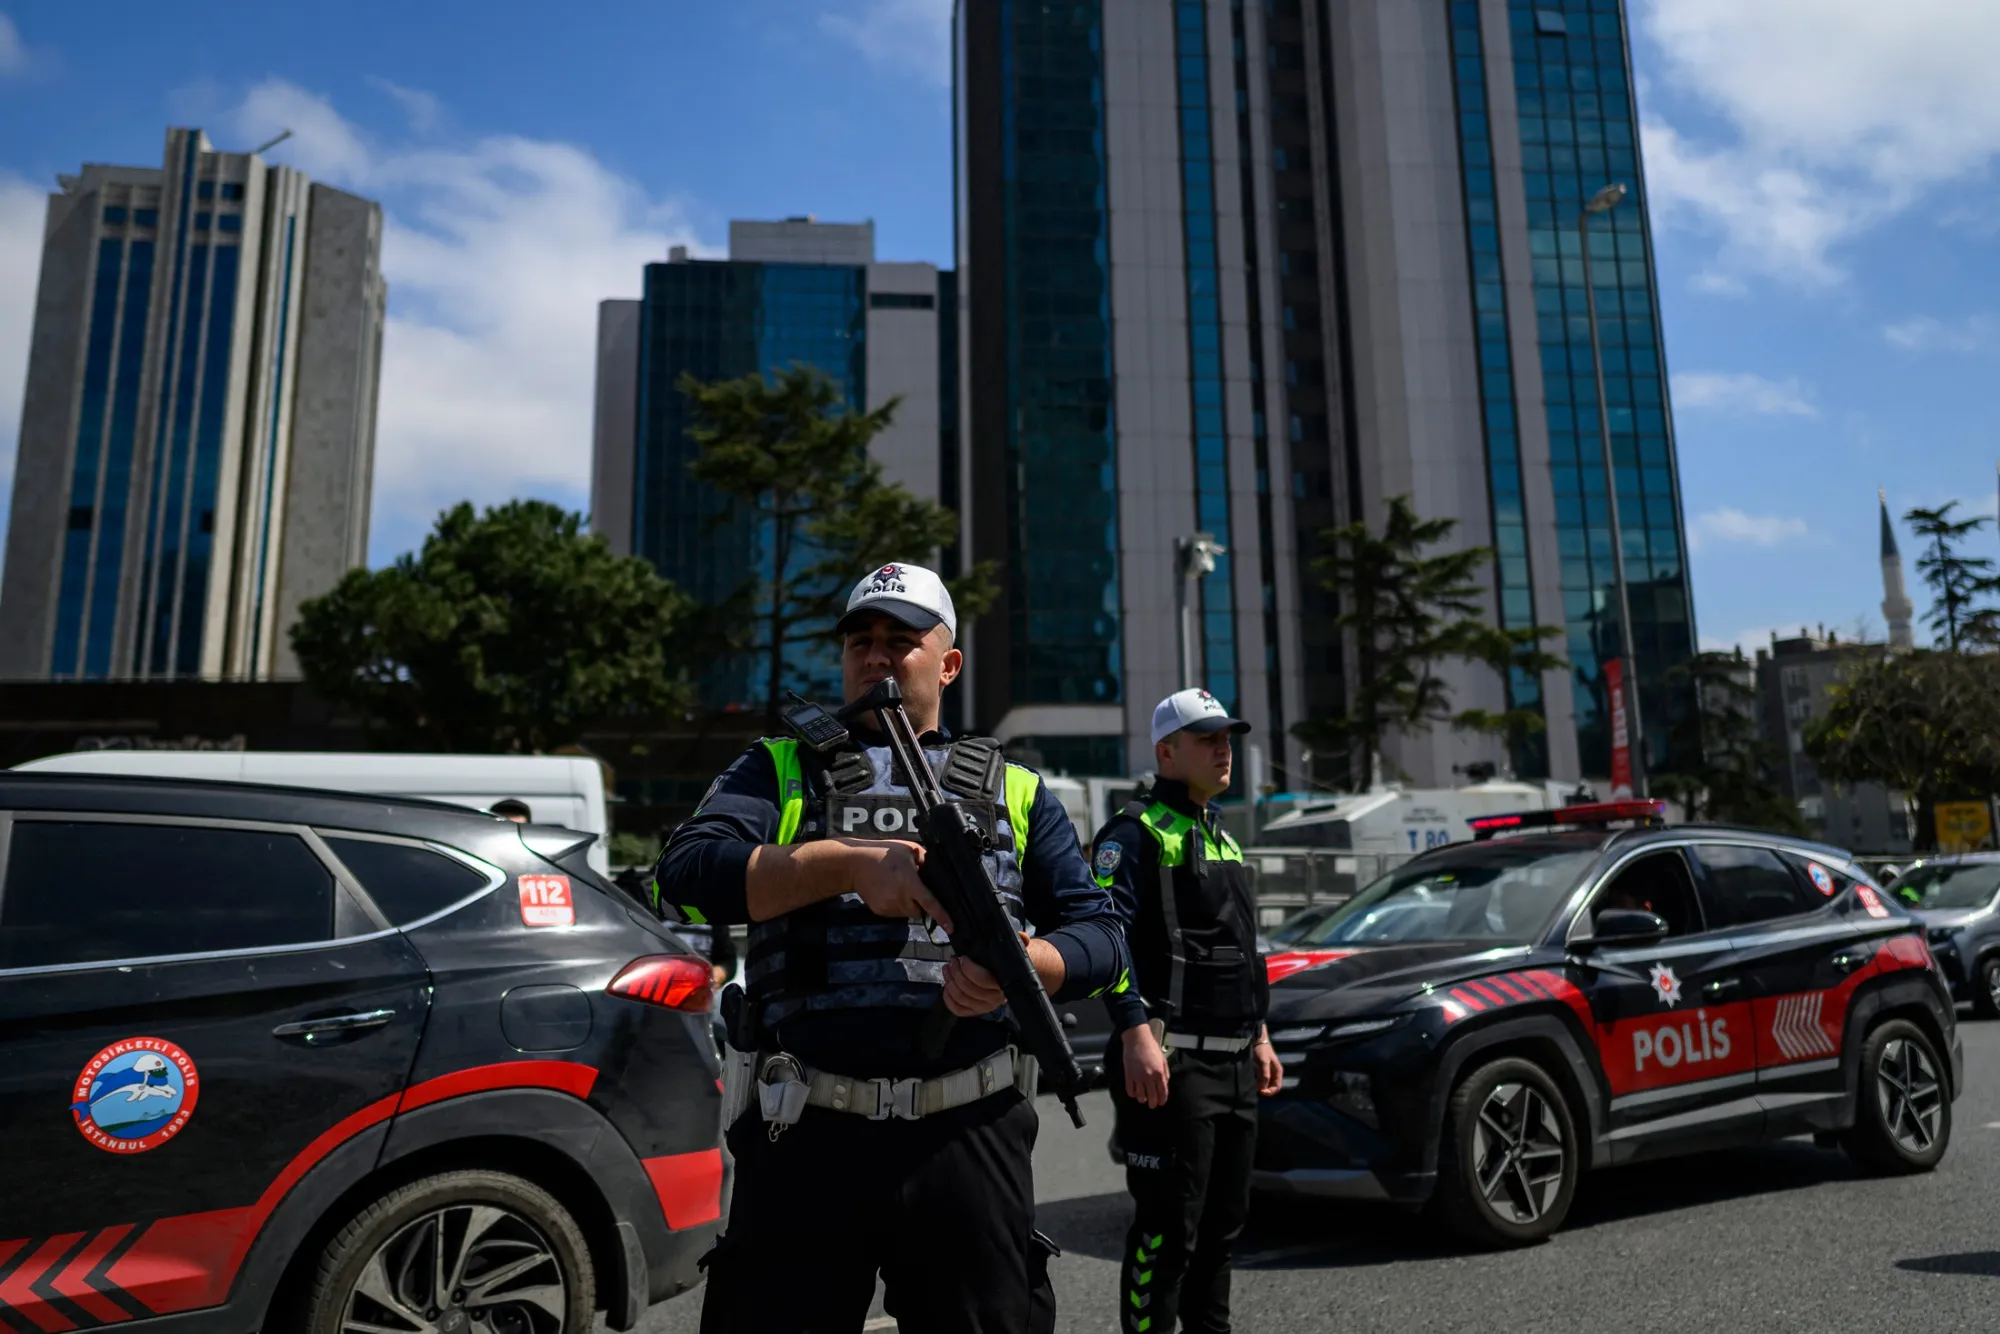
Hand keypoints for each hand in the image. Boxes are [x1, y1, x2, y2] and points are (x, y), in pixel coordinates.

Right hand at [841, 839, 952, 931]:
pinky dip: (897, 906)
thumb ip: (925, 861)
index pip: (929, 903)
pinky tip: (890, 892)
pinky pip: (895, 913)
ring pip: (907, 913)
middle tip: (914, 890)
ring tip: (899, 888)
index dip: (942, 916)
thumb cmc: (883, 853)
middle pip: (919, 912)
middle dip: (921, 905)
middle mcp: (900, 898)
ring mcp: (888, 907)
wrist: (855, 864)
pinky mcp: (879, 911)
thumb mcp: (909, 850)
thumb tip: (936, 872)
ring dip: (909, 905)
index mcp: (909, 883)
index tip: (951, 928)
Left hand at [939, 936, 1064, 1017]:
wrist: (1015, 975)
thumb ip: (1020, 942)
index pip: (983, 980)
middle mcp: (995, 998)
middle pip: (969, 989)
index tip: (963, 958)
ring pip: (962, 998)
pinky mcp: (975, 1011)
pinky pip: (959, 1009)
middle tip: (953, 960)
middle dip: (956, 972)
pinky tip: (947, 986)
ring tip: (948, 968)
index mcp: (1004, 983)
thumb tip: (1022, 938)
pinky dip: (949, 999)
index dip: (969, 969)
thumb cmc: (1010, 962)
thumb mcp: (1017, 949)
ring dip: (950, 982)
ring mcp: (984, 1006)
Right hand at [1122, 1024, 1170, 1107]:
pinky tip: (1134, 1093)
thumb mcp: (1162, 1059)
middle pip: (1152, 1096)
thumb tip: (1165, 1083)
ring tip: (1142, 1099)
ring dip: (1142, 1099)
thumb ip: (1165, 1072)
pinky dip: (1132, 1094)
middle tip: (1152, 1105)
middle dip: (1152, 1103)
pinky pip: (1130, 1089)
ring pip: (1140, 1095)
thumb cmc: (1151, 1047)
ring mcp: (1138, 1076)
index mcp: (1159, 1073)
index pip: (1162, 1092)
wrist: (1137, 1038)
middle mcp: (1149, 1077)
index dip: (1162, 1100)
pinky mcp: (1129, 1074)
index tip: (1161, 1103)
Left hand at [1254, 1036, 1282, 1096]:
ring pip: (1267, 1084)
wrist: (1258, 1041)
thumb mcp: (1264, 1062)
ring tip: (1255, 1086)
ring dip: (1262, 1087)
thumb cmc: (1262, 1051)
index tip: (1261, 1092)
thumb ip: (1265, 1074)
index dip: (1270, 1091)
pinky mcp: (1264, 1070)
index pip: (1277, 1087)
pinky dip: (1259, 1083)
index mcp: (1278, 1072)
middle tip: (1257, 1090)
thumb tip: (1263, 1087)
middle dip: (1266, 1090)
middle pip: (1272, 1087)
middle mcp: (1275, 1073)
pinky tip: (1254, 1082)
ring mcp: (1269, 1072)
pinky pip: (1263, 1080)